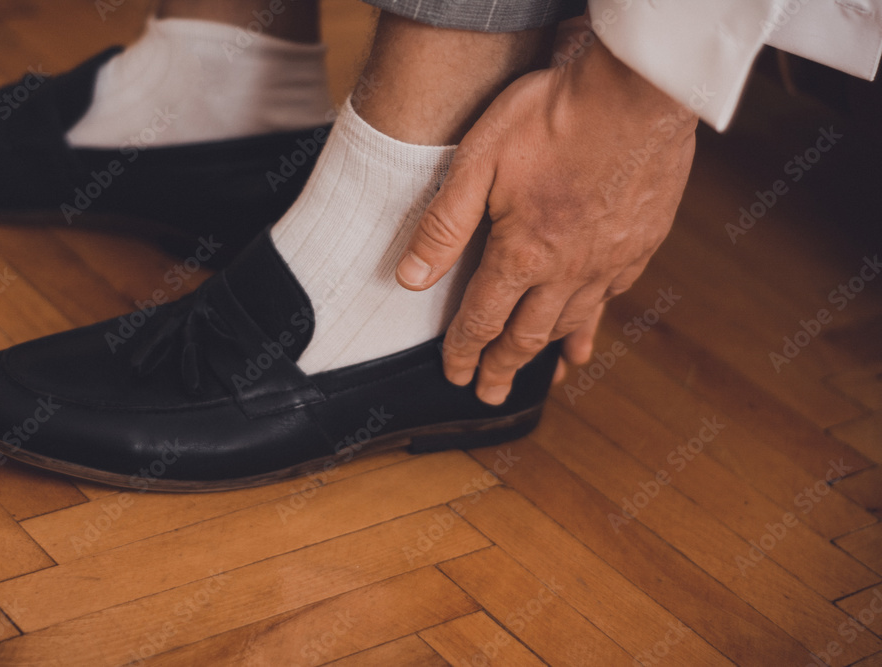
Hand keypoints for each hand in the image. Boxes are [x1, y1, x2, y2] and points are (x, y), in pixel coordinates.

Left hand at [395, 27, 696, 403]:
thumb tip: (410, 278)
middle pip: (528, 335)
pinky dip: (596, 320)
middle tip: (491, 395)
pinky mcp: (641, 244)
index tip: (455, 376)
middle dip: (504, 368)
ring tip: (545, 379)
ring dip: (551, 354)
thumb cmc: (555, 116)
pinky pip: (612, 297)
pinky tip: (591, 323)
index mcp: (521, 255)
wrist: (639, 90)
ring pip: (573, 322)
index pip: (483, 320)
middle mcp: (566, 271)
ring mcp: (608, 261)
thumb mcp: (480, 161)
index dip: (464, 352)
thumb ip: (445, 225)